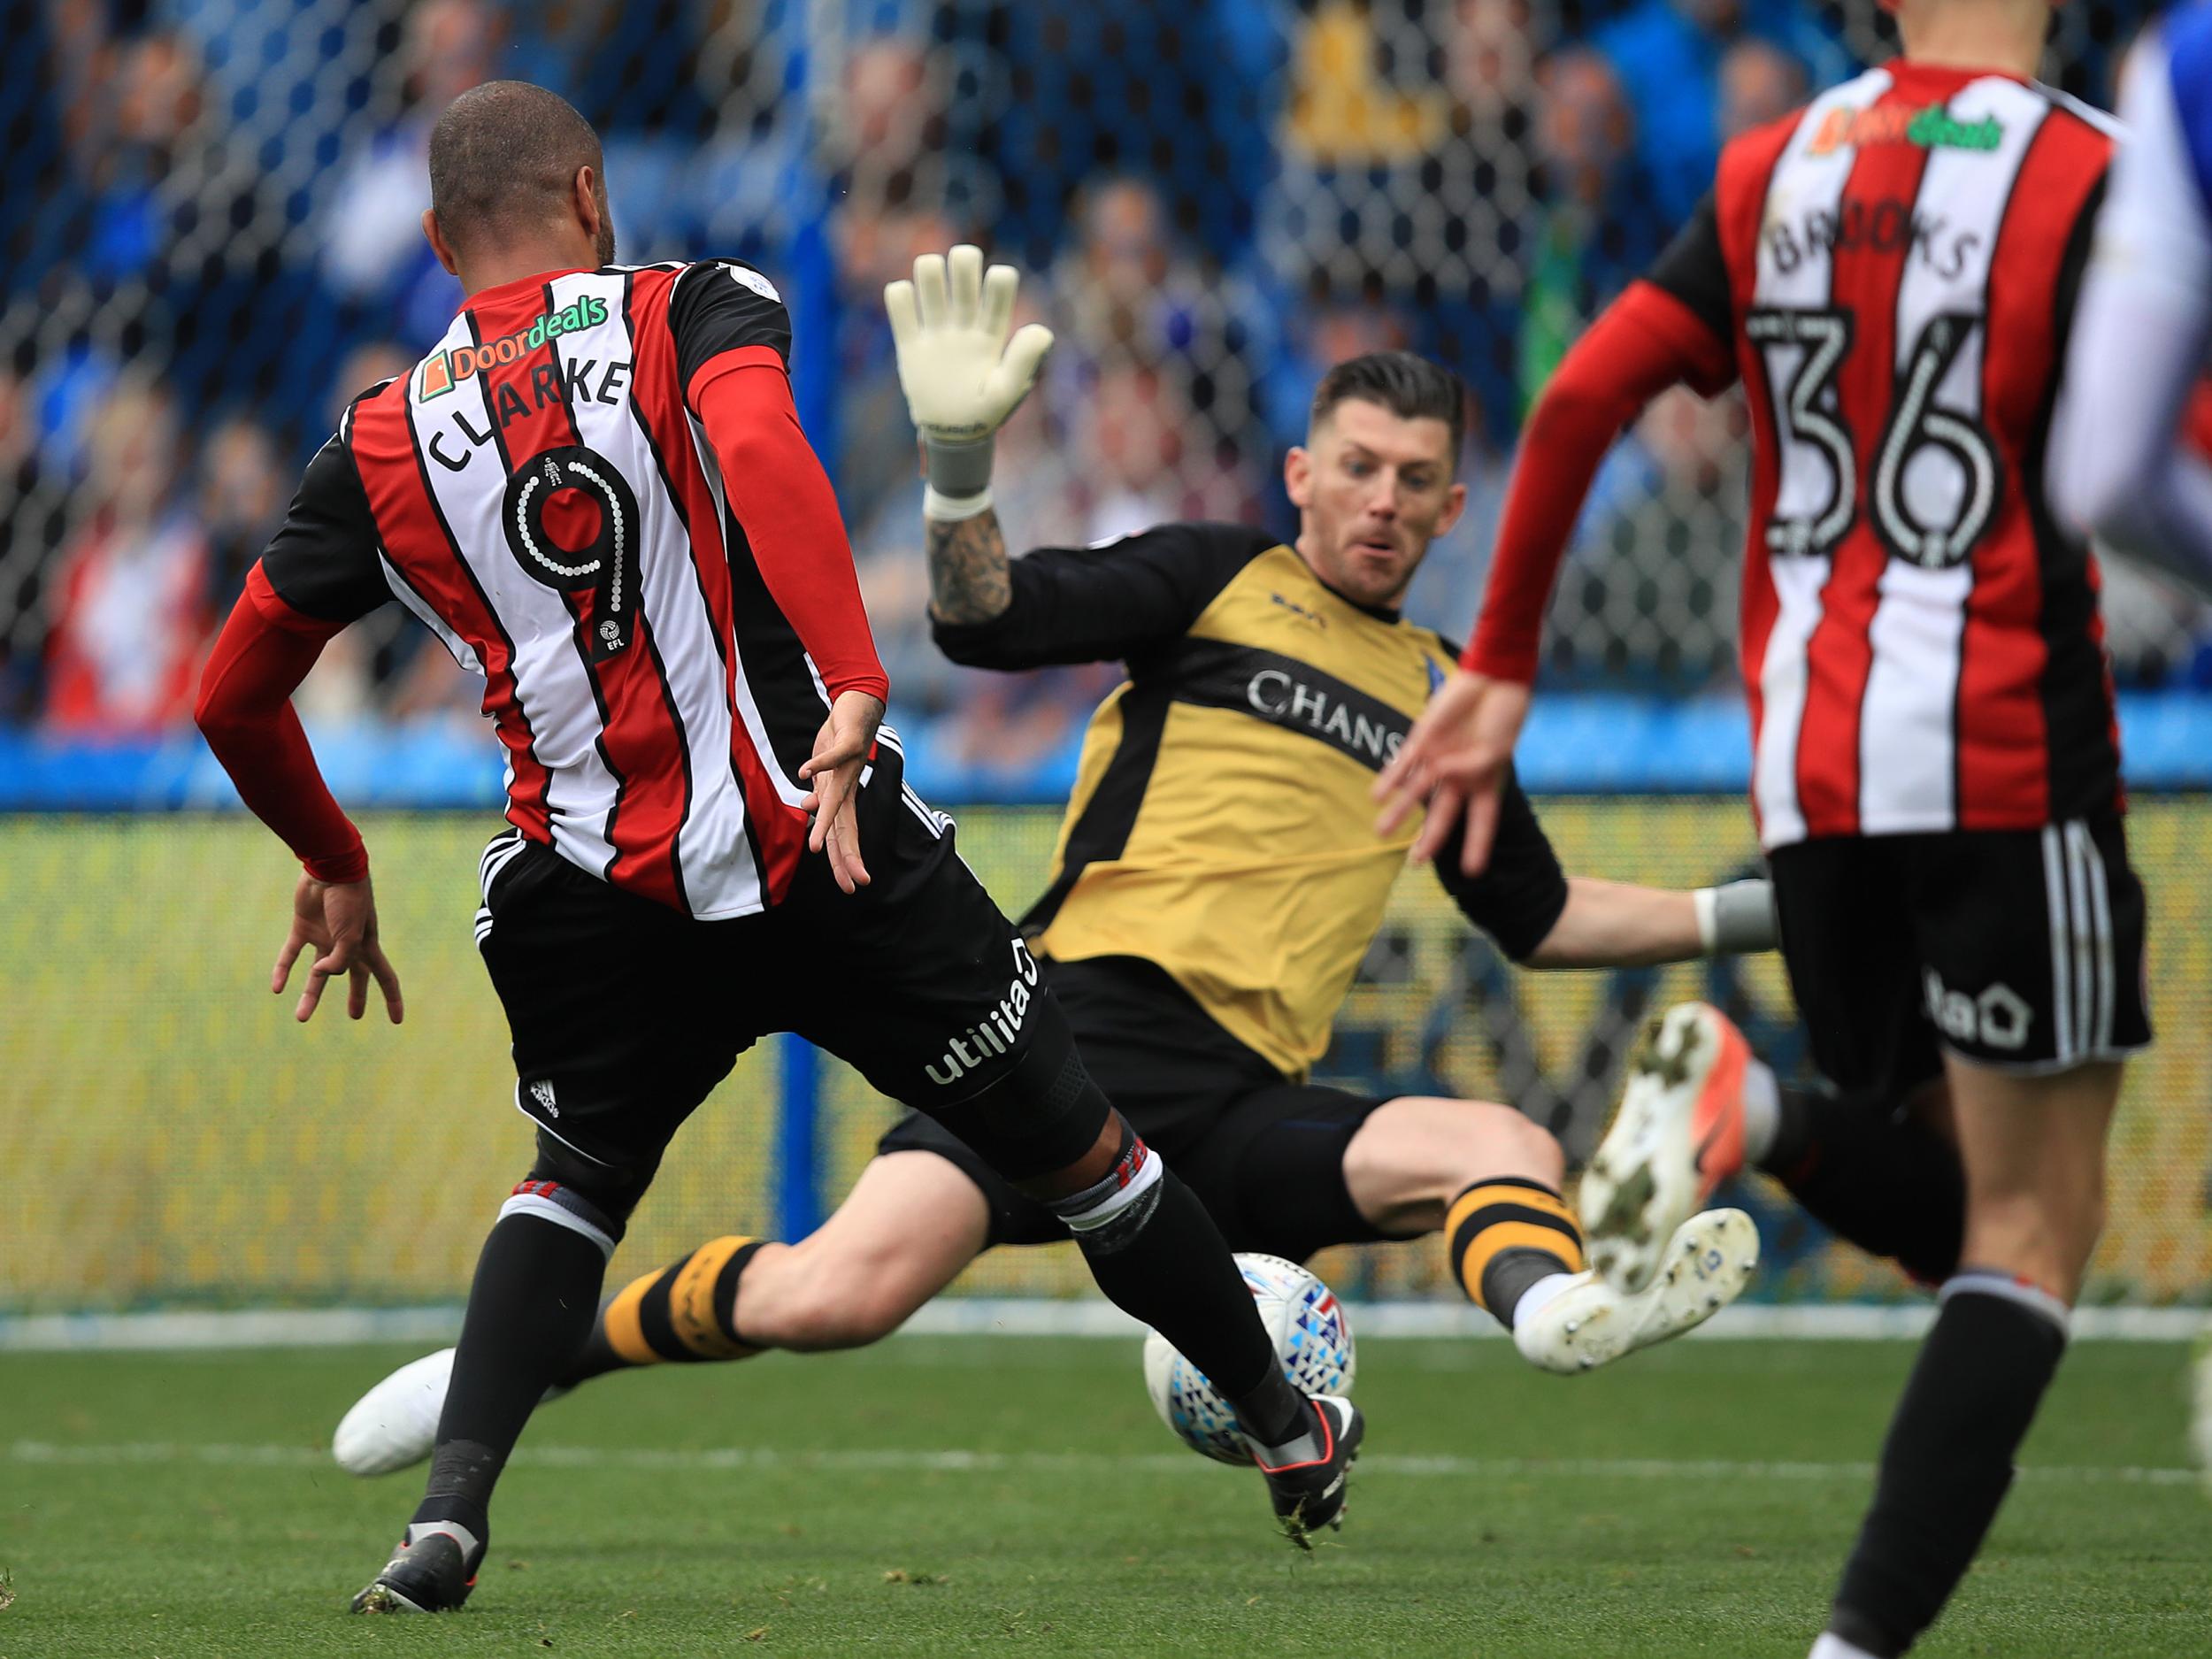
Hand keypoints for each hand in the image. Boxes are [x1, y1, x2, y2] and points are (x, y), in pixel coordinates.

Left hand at [272, 871, 403, 1023]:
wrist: (330, 868)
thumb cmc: (348, 900)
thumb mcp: (350, 935)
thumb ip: (339, 961)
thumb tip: (320, 975)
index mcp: (367, 946)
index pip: (385, 977)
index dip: (392, 1000)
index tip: (397, 1021)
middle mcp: (347, 944)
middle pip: (353, 976)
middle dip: (356, 996)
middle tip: (355, 1015)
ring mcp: (325, 937)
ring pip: (317, 974)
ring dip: (310, 996)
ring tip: (301, 1018)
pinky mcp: (303, 928)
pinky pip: (291, 955)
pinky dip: (283, 971)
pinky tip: (277, 988)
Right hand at [799, 689, 885, 894]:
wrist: (858, 706)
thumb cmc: (840, 743)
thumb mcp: (825, 774)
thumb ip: (818, 795)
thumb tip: (806, 810)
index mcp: (843, 797)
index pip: (844, 835)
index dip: (846, 860)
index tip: (851, 887)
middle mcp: (848, 787)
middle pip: (846, 827)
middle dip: (847, 857)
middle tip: (855, 884)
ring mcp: (849, 766)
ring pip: (837, 799)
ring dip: (825, 823)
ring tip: (814, 847)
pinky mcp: (848, 743)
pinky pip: (832, 756)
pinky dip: (818, 764)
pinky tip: (803, 775)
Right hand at [884, 245, 1053, 500]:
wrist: (951, 436)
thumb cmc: (985, 415)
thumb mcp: (1007, 391)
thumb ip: (1024, 360)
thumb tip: (1042, 331)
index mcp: (992, 331)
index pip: (999, 286)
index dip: (999, 278)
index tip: (998, 285)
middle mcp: (964, 323)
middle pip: (963, 269)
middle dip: (963, 261)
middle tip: (961, 272)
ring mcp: (936, 330)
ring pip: (929, 275)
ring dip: (929, 270)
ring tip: (931, 287)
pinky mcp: (909, 343)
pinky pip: (899, 303)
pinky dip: (899, 295)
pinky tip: (906, 306)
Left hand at [1372, 672, 1532, 874]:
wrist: (1492, 679)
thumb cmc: (1503, 716)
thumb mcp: (1495, 750)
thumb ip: (1469, 768)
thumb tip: (1442, 774)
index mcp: (1485, 784)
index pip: (1481, 823)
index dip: (1477, 846)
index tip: (1472, 871)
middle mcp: (1459, 777)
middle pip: (1443, 814)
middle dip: (1429, 838)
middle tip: (1416, 862)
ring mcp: (1439, 759)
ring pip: (1415, 793)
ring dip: (1399, 813)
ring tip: (1381, 833)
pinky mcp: (1423, 740)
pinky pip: (1402, 763)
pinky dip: (1389, 779)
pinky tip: (1376, 796)